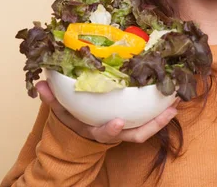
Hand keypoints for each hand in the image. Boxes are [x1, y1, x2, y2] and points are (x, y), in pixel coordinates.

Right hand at [36, 80, 178, 143]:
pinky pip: (151, 118)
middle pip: (135, 134)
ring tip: (177, 100)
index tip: (118, 122)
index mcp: (95, 130)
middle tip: (168, 110)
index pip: (102, 133)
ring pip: (148, 128)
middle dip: (153, 125)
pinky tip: (173, 95)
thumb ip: (51, 98)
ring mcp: (127, 128)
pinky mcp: (135, 121)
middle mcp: (114, 132)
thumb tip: (40, 83)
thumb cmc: (74, 116)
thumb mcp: (60, 109)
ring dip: (163, 116)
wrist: (82, 128)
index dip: (110, 130)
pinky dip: (162, 110)